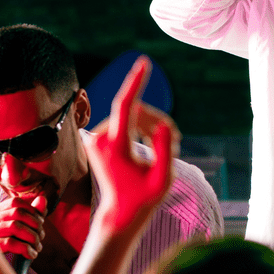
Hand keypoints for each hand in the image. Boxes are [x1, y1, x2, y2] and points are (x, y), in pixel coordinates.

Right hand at [0, 196, 47, 259]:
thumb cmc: (10, 248)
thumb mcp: (22, 229)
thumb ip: (32, 213)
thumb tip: (43, 199)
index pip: (15, 202)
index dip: (32, 211)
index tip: (41, 223)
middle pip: (17, 213)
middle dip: (35, 224)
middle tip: (41, 237)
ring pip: (14, 226)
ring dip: (32, 237)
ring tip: (38, 247)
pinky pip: (10, 243)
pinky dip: (26, 248)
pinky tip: (31, 255)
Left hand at [88, 56, 175, 234]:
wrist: (120, 211)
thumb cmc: (144, 198)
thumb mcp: (164, 179)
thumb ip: (166, 150)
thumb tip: (163, 124)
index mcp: (115, 147)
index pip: (124, 106)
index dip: (136, 82)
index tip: (144, 62)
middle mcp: (100, 139)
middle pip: (137, 112)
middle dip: (158, 121)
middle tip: (177, 141)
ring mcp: (96, 137)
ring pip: (132, 115)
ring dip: (151, 125)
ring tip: (167, 147)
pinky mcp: (98, 137)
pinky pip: (125, 120)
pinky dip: (141, 128)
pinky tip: (148, 146)